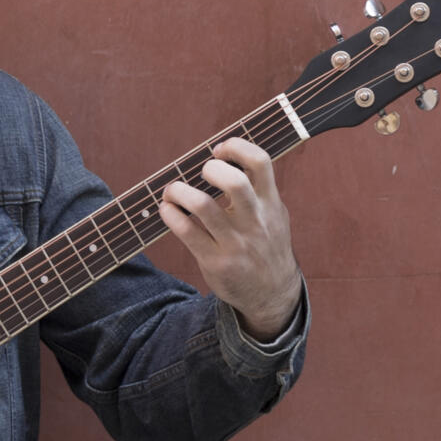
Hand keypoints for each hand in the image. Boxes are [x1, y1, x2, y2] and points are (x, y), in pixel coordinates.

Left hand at [157, 138, 303, 338]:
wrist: (272, 293)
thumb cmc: (265, 244)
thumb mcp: (273, 215)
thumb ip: (257, 189)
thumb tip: (225, 155)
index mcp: (271, 203)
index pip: (261, 163)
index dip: (237, 148)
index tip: (219, 150)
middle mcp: (255, 221)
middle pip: (235, 183)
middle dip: (211, 169)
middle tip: (200, 173)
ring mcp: (235, 243)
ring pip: (202, 206)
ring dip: (179, 191)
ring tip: (172, 191)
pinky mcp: (215, 262)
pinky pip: (186, 232)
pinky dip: (170, 214)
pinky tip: (167, 210)